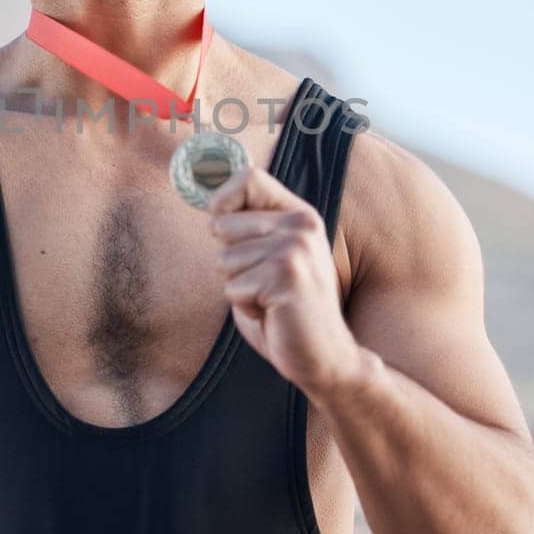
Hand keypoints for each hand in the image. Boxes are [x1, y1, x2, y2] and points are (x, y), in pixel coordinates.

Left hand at [207, 167, 364, 396]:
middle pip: (222, 224)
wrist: (324, 356)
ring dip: (237, 288)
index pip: (247, 177)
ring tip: (270, 300)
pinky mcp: (286, 276)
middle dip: (228, 262)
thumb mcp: (268, 260)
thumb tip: (210, 209)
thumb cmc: (285, 311)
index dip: (222, 201)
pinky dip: (245, 306)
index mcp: (298, 215)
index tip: (227, 231)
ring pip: (223, 261)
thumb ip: (248, 232)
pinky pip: (233, 287)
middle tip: (262, 283)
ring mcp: (295, 248)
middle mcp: (300, 224)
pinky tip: (273, 313)